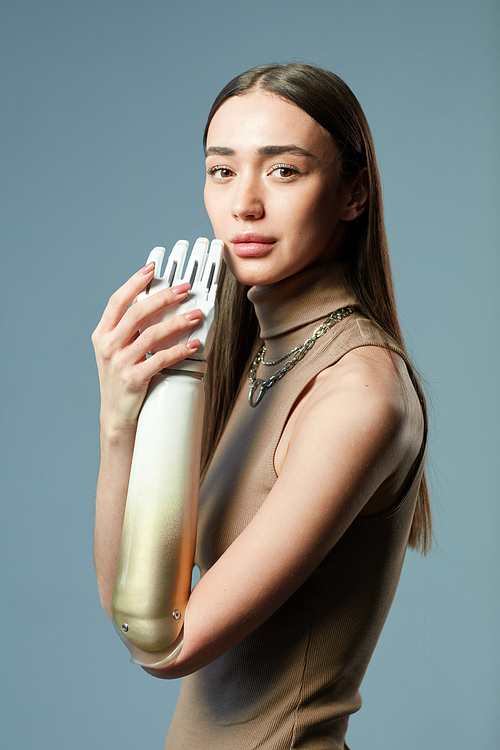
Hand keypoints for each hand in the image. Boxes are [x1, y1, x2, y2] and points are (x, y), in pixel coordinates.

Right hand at [92, 238, 220, 429]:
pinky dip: (179, 350)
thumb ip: (130, 329)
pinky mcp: (133, 379)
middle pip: (137, 313)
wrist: (117, 415)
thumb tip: (156, 303)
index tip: (152, 268)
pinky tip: (194, 345)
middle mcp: (107, 346)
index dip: (134, 282)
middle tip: (185, 288)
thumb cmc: (122, 378)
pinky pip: (160, 360)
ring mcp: (119, 363)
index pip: (117, 301)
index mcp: (102, 334)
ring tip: (196, 315)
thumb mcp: (117, 350)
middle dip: (164, 297)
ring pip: (151, 335)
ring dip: (177, 322)